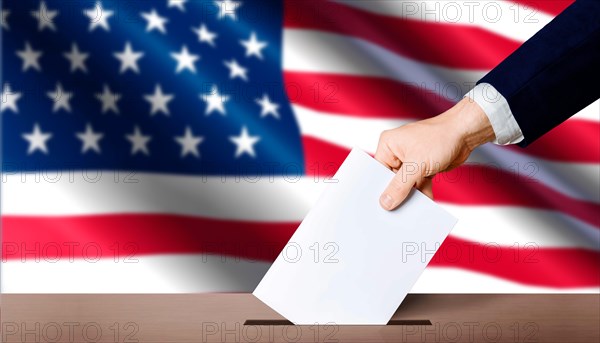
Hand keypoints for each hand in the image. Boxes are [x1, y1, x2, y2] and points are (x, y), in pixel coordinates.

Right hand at [375, 97, 494, 209]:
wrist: (465, 133)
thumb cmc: (440, 138)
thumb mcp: (416, 165)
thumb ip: (399, 185)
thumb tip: (385, 202)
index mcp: (388, 144)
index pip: (377, 171)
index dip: (379, 188)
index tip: (380, 206)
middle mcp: (397, 152)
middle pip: (391, 179)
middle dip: (397, 193)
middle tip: (396, 211)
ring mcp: (411, 160)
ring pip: (406, 184)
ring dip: (411, 196)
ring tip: (412, 210)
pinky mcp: (423, 167)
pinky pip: (418, 184)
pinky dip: (422, 193)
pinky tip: (425, 203)